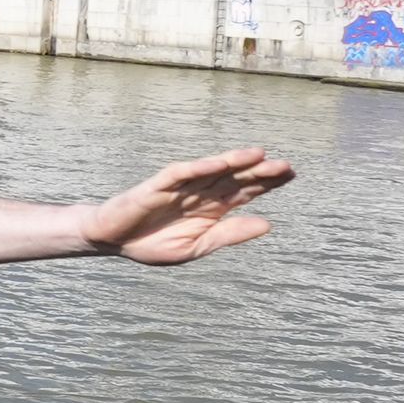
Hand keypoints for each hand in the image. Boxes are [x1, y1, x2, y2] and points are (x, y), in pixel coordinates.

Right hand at [82, 147, 292, 263]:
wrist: (112, 241)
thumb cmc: (151, 244)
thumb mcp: (196, 247)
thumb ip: (230, 234)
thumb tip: (268, 223)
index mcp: (211, 209)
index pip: (244, 191)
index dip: (267, 183)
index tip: (291, 175)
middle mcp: (199, 193)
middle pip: (234, 178)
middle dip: (259, 171)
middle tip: (286, 166)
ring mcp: (180, 187)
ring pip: (212, 171)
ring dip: (235, 162)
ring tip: (259, 155)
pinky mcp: (157, 186)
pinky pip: (181, 173)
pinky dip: (199, 167)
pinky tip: (218, 163)